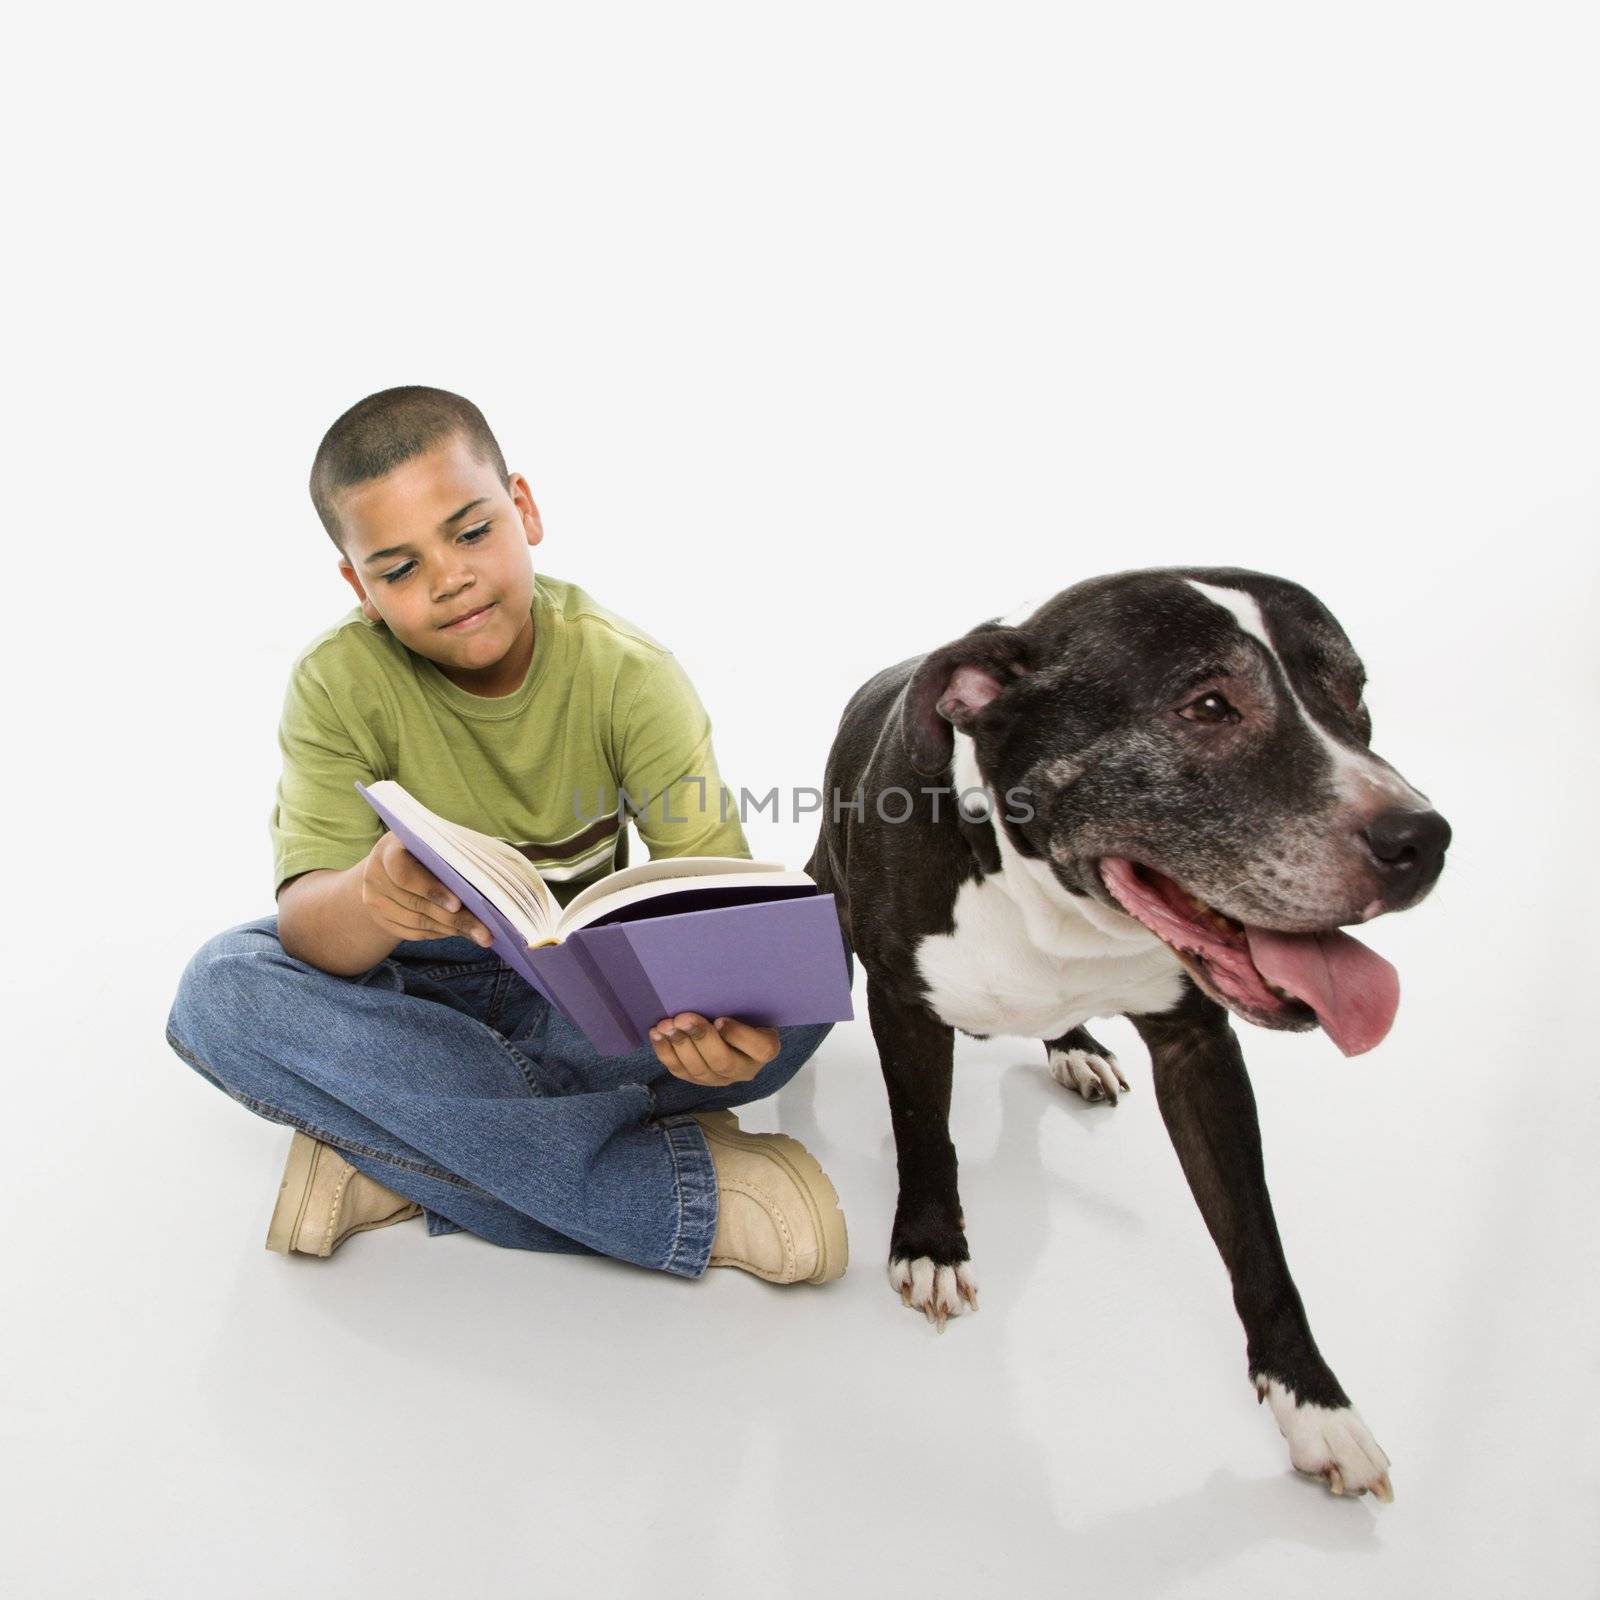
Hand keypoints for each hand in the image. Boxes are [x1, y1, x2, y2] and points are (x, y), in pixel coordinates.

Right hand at [359, 832, 494, 947]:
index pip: (405, 874)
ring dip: (451, 930)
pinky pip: (412, 933)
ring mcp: (374, 900)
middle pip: (416, 904)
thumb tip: (491, 872)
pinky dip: (439, 934)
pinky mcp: (381, 918)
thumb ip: (453, 853)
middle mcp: (375, 875)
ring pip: (416, 923)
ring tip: (480, 934)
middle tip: (485, 931)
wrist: (391, 861)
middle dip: (454, 919)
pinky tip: (460, 932)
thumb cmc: (424, 846)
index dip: (431, 890)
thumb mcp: (433, 841)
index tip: (458, 904)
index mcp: (389, 850)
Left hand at [648, 1013, 779, 1084]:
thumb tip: (714, 988)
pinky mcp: (698, 1079)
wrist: (731, 1024)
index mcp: (765, 1049)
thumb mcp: (750, 1004)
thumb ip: (740, 1001)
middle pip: (723, 1061)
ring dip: (679, 1045)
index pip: (760, 1049)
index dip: (739, 1036)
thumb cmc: (743, 1010)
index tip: (720, 1019)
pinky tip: (657, 1033)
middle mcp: (745, 1070)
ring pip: (698, 1069)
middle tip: (683, 1018)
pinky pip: (679, 1070)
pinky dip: (665, 1051)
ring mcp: (720, 1079)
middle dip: (700, 1038)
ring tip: (666, 1025)